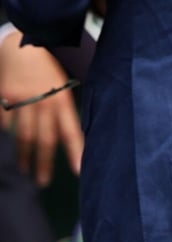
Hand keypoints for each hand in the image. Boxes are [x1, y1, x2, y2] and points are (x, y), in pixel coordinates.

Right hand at [0, 33, 83, 186]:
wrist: (23, 46)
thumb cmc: (49, 72)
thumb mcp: (65, 88)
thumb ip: (66, 113)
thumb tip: (77, 142)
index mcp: (62, 101)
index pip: (72, 132)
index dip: (76, 153)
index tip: (81, 173)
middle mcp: (42, 102)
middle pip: (43, 140)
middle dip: (44, 164)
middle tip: (43, 183)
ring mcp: (21, 100)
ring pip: (22, 135)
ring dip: (24, 155)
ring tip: (25, 169)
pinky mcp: (3, 97)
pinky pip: (5, 122)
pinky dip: (7, 134)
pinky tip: (11, 144)